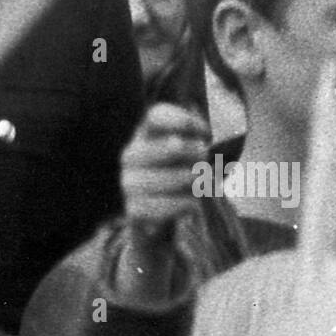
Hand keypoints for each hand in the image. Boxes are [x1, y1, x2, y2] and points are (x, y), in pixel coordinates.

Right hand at [114, 103, 211, 303]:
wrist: (157, 221)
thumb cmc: (178, 179)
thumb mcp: (188, 156)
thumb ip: (197, 143)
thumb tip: (205, 144)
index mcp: (145, 134)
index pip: (157, 115)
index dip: (185, 120)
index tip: (206, 132)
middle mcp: (132, 154)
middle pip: (172, 145)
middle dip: (196, 154)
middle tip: (205, 163)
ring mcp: (129, 181)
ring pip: (169, 177)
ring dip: (192, 182)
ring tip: (202, 185)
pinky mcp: (133, 208)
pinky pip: (160, 206)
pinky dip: (182, 205)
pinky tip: (192, 204)